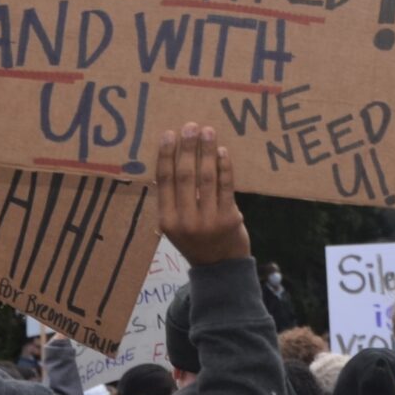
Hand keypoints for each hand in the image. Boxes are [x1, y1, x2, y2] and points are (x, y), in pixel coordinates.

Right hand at [154, 123, 249, 266]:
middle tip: (190, 126)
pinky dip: (224, 167)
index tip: (169, 134)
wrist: (220, 267)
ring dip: (206, 152)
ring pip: (206, 178)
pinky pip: (226, 186)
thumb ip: (173, 199)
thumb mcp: (176, 225)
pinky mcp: (229, 218)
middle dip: (187, 148)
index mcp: (167, 220)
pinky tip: (222, 152)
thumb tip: (174, 158)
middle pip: (185, 175)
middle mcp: (185, 220)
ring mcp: (208, 220)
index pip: (164, 181)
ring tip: (208, 132)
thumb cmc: (196, 239)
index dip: (166, 155)